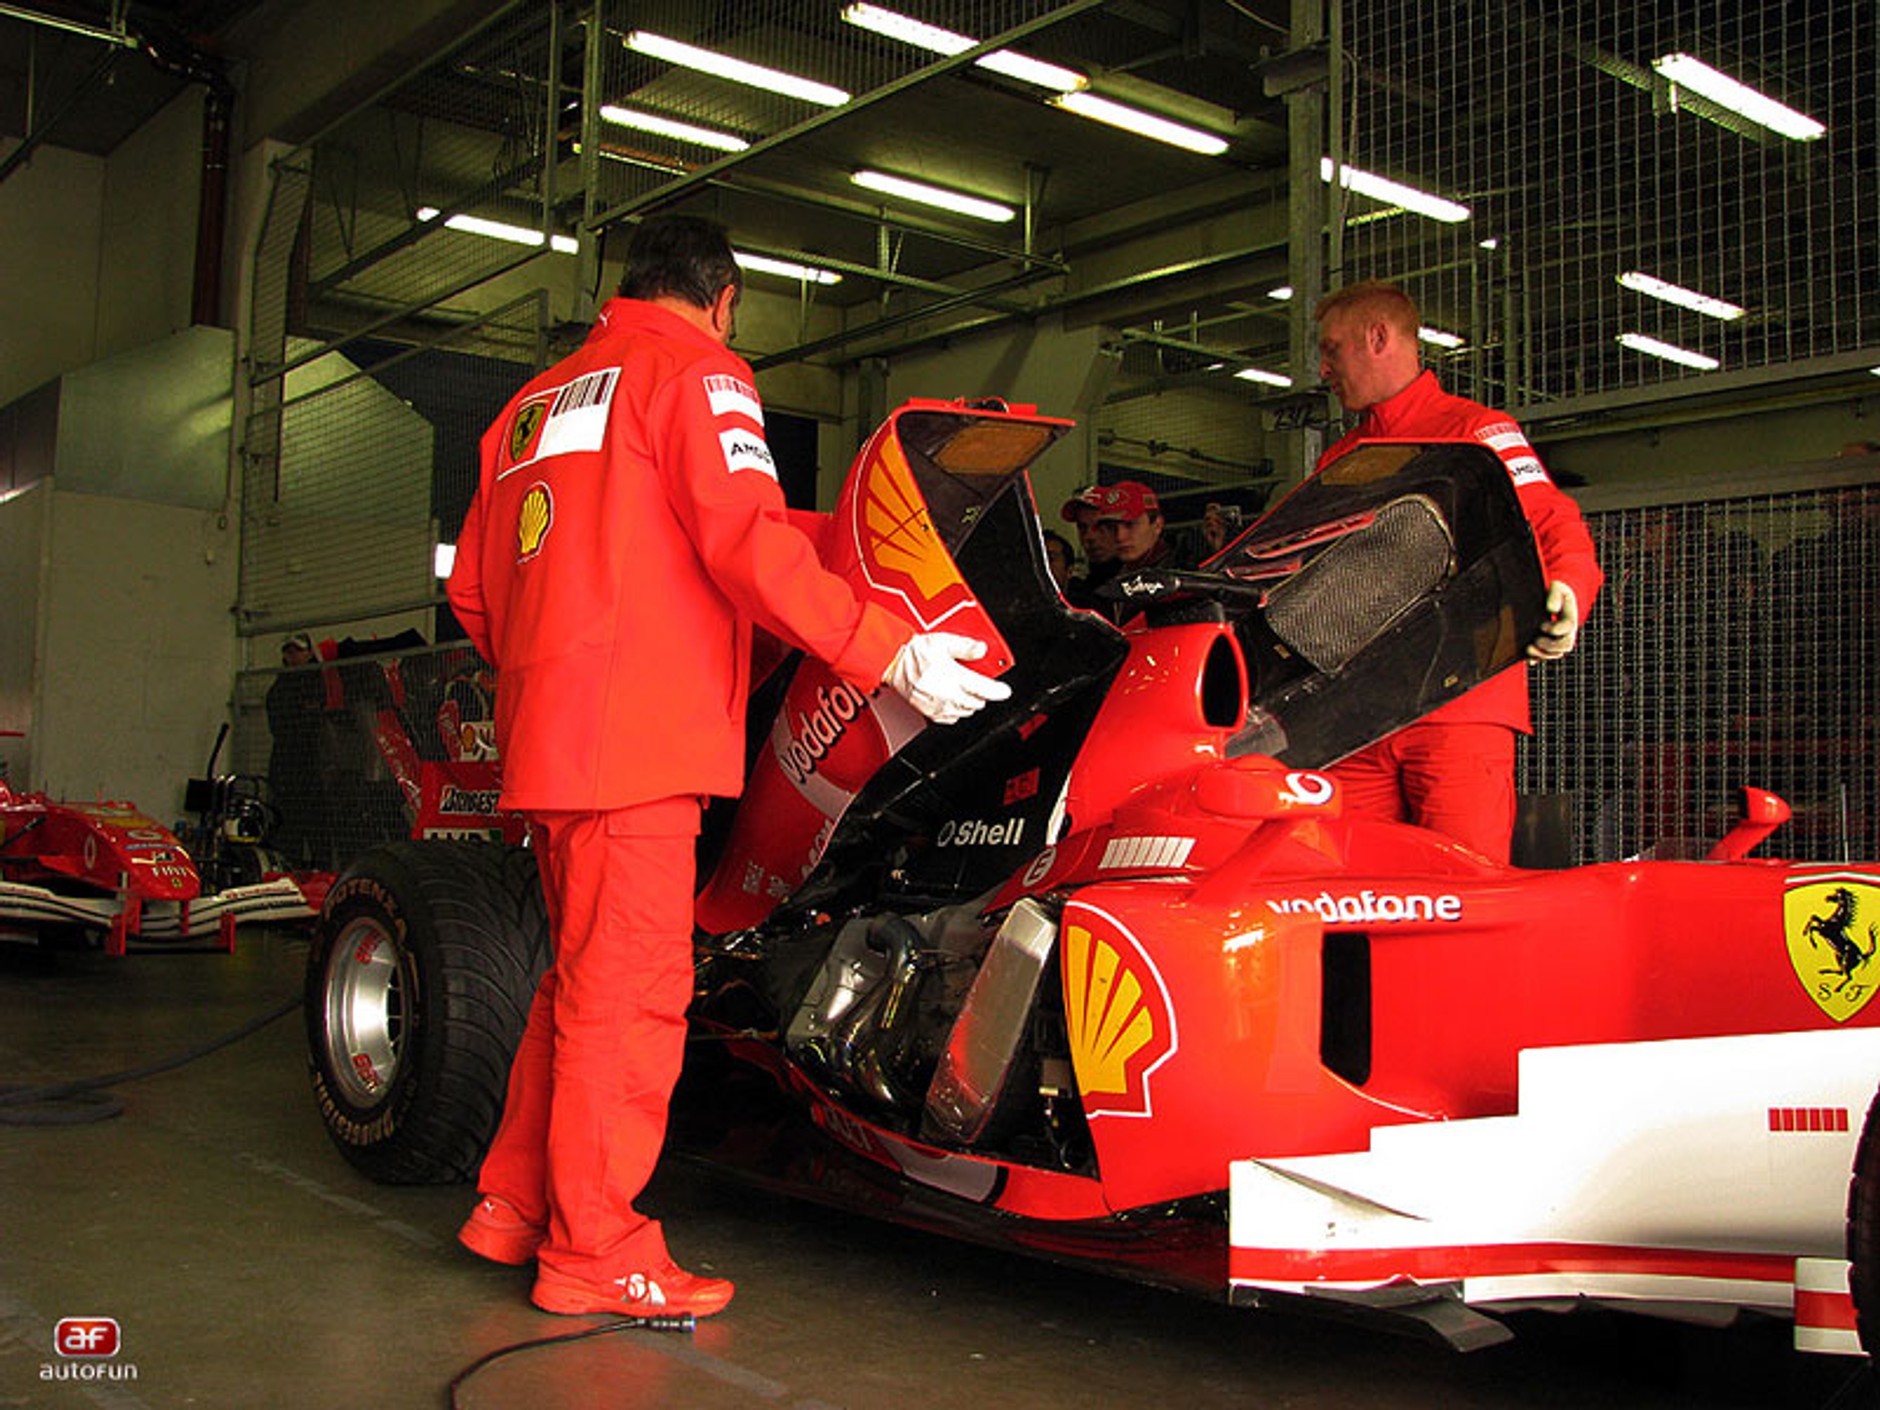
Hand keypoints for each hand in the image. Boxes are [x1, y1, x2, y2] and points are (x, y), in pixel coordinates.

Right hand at [882, 633, 1011, 723]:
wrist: (891, 663)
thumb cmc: (912, 653)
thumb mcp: (942, 641)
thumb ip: (965, 646)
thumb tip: (981, 649)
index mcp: (954, 678)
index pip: (986, 690)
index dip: (999, 691)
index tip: (1004, 690)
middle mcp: (948, 695)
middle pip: (978, 702)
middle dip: (982, 693)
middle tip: (980, 683)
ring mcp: (939, 707)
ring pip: (966, 712)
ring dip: (970, 702)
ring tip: (966, 689)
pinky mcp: (930, 714)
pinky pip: (952, 718)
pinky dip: (957, 710)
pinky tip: (953, 699)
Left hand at [1527, 580, 1579, 660]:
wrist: (1552, 597)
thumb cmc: (1554, 591)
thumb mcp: (1556, 587)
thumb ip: (1554, 595)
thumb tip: (1551, 608)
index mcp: (1570, 618)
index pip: (1567, 628)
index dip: (1555, 629)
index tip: (1542, 625)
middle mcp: (1567, 632)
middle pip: (1565, 645)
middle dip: (1550, 646)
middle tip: (1536, 640)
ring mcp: (1559, 640)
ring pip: (1556, 654)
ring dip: (1543, 654)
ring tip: (1529, 648)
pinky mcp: (1549, 645)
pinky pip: (1546, 656)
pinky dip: (1537, 659)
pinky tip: (1529, 659)